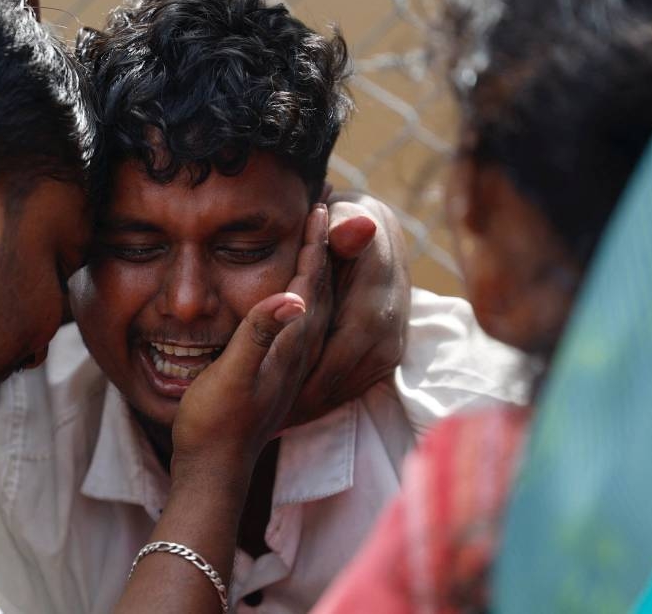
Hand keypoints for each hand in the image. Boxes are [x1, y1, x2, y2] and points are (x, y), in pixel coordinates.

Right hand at [171, 205, 330, 477]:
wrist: (214, 468)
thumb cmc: (216, 423)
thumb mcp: (232, 377)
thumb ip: (259, 336)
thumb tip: (291, 296)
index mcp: (290, 345)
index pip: (310, 283)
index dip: (316, 243)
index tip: (321, 205)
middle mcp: (297, 350)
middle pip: (319, 287)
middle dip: (323, 246)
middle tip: (325, 206)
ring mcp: (289, 361)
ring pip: (312, 303)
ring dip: (316, 267)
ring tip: (314, 236)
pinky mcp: (278, 369)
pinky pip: (299, 319)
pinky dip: (302, 292)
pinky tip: (294, 288)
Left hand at [285, 192, 410, 426]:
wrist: (377, 229)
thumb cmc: (349, 223)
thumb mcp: (344, 221)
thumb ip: (342, 232)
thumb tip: (361, 226)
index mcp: (371, 310)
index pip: (331, 366)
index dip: (299, 390)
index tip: (266, 413)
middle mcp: (384, 334)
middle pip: (335, 387)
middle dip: (301, 409)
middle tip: (263, 429)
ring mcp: (388, 346)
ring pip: (343, 390)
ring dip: (310, 407)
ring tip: (274, 423)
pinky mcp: (386, 352)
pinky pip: (353, 384)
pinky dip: (325, 396)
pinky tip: (297, 406)